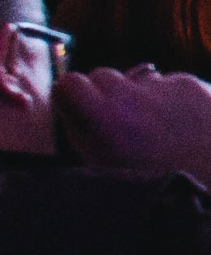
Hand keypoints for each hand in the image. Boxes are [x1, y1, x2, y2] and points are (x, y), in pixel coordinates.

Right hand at [57, 67, 210, 182]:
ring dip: (142, 97)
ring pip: (138, 80)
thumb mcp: (104, 164)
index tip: (81, 105)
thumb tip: (62, 96)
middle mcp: (133, 97)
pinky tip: (183, 124)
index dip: (73, 94)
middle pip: (103, 75)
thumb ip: (77, 128)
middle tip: (124, 121)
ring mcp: (165, 87)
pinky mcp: (191, 84)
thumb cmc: (157, 179)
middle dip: (107, 94)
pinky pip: (170, 84)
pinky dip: (172, 99)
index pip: (70, 82)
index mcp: (106, 120)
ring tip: (161, 128)